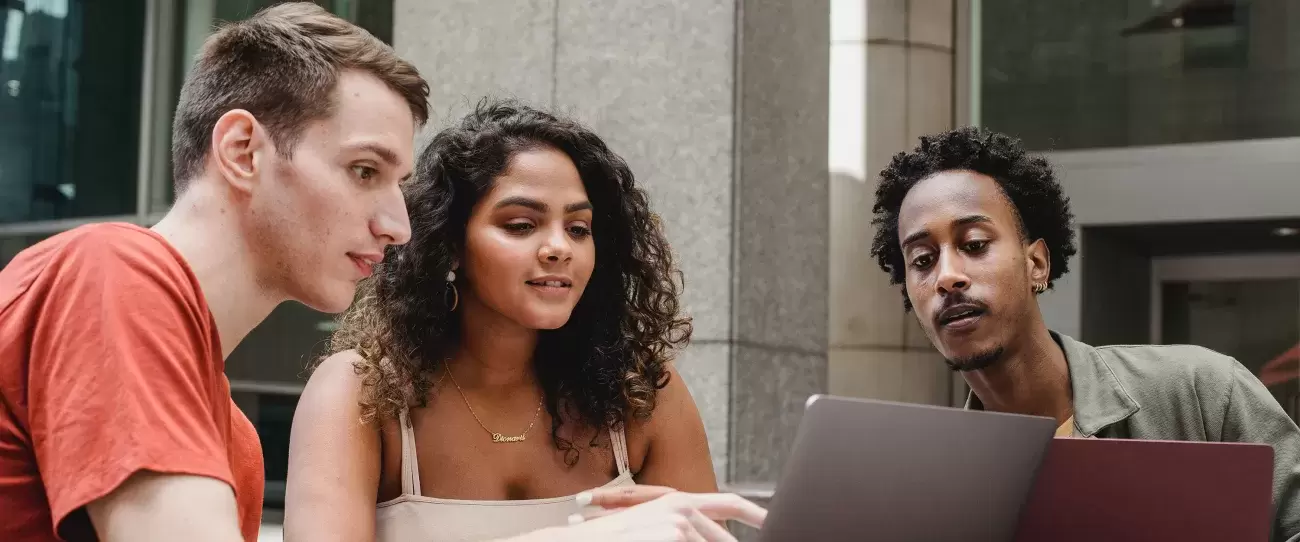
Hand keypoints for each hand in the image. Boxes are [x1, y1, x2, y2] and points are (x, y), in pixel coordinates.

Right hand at [544, 485, 766, 540]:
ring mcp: (678, 524)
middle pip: (723, 540)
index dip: (756, 511)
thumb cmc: (609, 539)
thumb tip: (703, 537)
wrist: (575, 540)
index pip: (729, 504)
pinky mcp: (674, 536)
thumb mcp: (650, 529)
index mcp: (677, 501)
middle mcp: (681, 508)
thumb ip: (682, 530)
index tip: (772, 520)